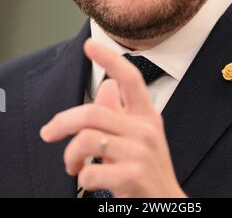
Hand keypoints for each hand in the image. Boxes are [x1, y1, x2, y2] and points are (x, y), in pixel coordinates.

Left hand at [40, 39, 186, 197]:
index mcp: (147, 115)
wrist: (166, 202)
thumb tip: (106, 87)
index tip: (90, 45)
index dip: (110, 59)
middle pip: (93, 111)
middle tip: (49, 132)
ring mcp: (140, 152)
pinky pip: (91, 169)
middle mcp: (145, 129)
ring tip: (71, 164)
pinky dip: (83, 175)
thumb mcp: (138, 136)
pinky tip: (89, 177)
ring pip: (86, 138)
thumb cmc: (148, 169)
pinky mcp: (132, 175)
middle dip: (62, 121)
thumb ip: (120, 112)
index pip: (130, 79)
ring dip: (69, 154)